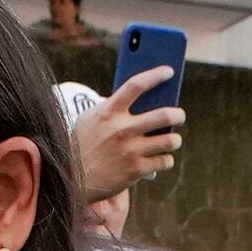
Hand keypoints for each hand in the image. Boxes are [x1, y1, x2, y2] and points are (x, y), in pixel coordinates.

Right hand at [76, 67, 185, 202]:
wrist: (72, 180)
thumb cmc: (81, 145)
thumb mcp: (88, 120)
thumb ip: (109, 107)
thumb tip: (139, 98)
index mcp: (109, 112)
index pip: (136, 85)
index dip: (155, 75)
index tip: (168, 71)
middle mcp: (122, 129)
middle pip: (164, 114)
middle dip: (178, 114)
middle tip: (179, 115)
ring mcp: (131, 151)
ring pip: (170, 140)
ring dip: (174, 139)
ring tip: (172, 139)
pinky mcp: (136, 170)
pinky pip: (164, 161)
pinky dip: (165, 159)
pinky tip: (161, 158)